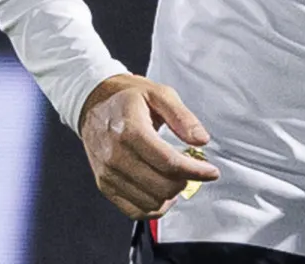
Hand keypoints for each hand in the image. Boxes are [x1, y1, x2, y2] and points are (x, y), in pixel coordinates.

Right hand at [77, 73, 219, 218]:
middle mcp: (115, 156)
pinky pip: (135, 211)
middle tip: (192, 169)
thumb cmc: (127, 98)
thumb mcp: (159, 93)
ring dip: (171, 195)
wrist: (93, 103)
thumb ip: (183, 116)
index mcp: (129, 130)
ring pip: (150, 202)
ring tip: (177, 178)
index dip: (195, 171)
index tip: (212, 172)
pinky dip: (155, 207)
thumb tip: (201, 140)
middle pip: (161, 186)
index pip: (168, 162)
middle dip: (185, 181)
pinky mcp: (105, 185)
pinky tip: (163, 193)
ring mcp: (108, 174)